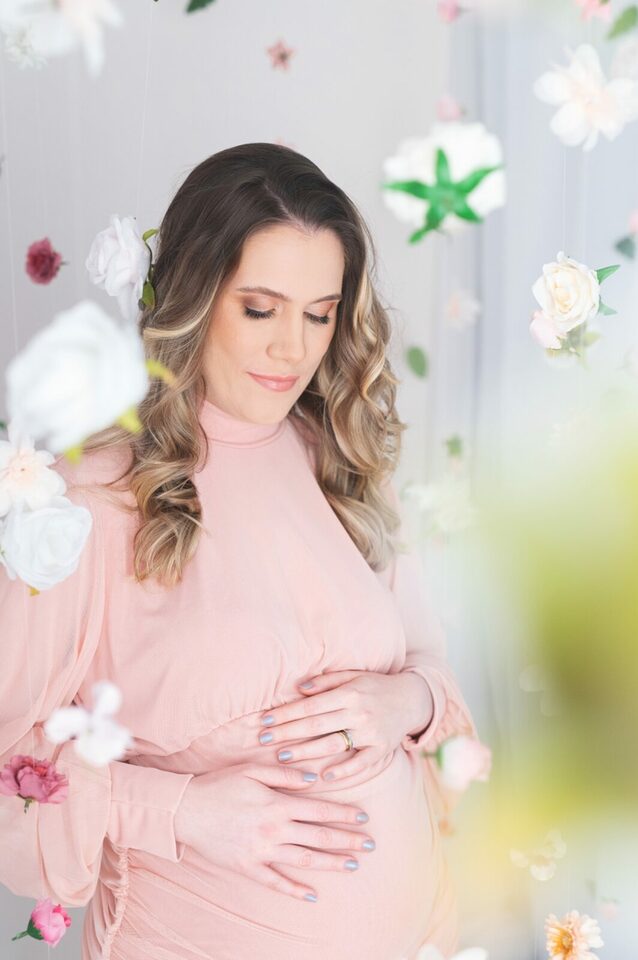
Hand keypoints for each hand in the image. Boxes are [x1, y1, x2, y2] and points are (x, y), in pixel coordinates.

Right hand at [174, 762, 375, 901]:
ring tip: (352, 866)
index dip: (344, 814)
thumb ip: (285, 773)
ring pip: (303, 860)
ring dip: (330, 864)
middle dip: (347, 841)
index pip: (319, 810)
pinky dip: (293, 890)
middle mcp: (273, 829)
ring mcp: (261, 851)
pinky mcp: (247, 867)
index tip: (364, 817)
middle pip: (318, 837)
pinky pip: (274, 882)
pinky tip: (311, 895)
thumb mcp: (253, 770)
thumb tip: (314, 779)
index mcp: (277, 803)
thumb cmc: (220, 785)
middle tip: (370, 846)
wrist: (186, 810)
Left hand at [258, 670, 433, 782]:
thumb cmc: (375, 686)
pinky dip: (343, 771)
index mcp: (349, 692)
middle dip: (287, 733)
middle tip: (263, 740)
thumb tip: (298, 689)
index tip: (265, 720)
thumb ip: (326, 682)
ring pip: (333, 744)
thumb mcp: (353, 676)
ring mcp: (371, 733)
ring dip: (306, 752)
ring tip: (283, 756)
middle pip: (317, 725)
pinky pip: (360, 763)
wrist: (411, 700)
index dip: (286, 713)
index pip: (311, 705)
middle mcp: (359, 712)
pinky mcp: (382, 750)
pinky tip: (323, 776)